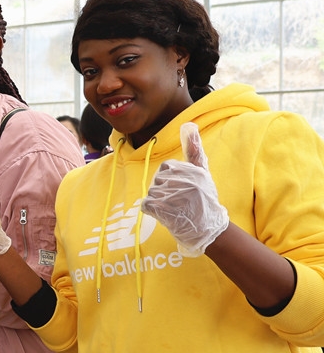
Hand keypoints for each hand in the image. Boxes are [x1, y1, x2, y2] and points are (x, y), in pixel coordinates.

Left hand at [140, 123, 228, 256]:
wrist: (206, 227)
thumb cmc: (203, 197)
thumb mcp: (202, 171)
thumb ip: (194, 149)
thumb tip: (189, 125)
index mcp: (191, 171)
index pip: (167, 167)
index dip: (171, 178)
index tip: (182, 187)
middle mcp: (183, 182)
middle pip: (158, 179)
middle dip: (164, 189)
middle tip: (179, 200)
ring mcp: (172, 196)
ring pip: (152, 191)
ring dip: (159, 200)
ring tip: (175, 208)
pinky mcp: (162, 210)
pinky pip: (146, 204)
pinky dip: (152, 210)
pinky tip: (165, 214)